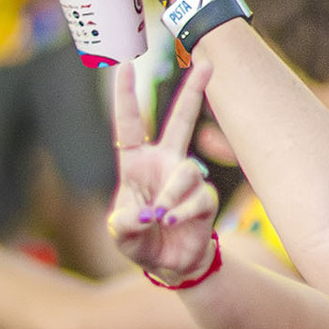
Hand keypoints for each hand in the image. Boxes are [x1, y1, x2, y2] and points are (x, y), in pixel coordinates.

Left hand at [108, 61, 218, 281]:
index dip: (126, 95)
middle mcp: (165, 163)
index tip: (125, 65)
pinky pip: (198, 196)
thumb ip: (124, 223)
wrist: (171, 264)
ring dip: (172, 195)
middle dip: (194, 91)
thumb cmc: (141, 242)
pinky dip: (184, 210)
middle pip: (181, 120)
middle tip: (207, 63)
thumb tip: (146, 214)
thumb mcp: (121, 233)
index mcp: (137, 163)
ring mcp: (187, 179)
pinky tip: (174, 222)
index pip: (130, 124)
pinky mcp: (204, 198)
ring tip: (162, 218)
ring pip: (187, 170)